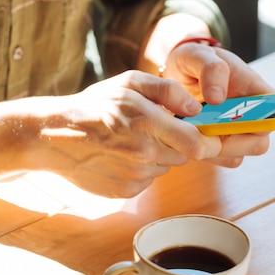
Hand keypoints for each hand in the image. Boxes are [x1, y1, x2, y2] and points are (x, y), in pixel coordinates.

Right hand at [32, 70, 263, 196]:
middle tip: (159, 131)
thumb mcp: (129, 83)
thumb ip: (167, 91)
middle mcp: (143, 154)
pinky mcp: (125, 192)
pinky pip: (147, 180)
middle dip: (181, 144)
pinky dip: (141, 169)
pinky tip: (121, 157)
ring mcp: (134, 177)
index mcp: (146, 123)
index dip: (214, 143)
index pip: (197, 144)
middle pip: (185, 157)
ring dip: (159, 156)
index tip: (220, 139)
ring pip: (165, 168)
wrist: (54, 139)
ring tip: (132, 142)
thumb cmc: (93, 107)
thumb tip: (196, 109)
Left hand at [157, 43, 272, 166]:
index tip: (239, 121)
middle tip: (205, 130)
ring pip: (236, 156)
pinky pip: (218, 160)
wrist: (177, 75)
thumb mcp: (198, 55)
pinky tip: (188, 139)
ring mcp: (235, 134)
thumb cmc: (194, 62)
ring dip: (215, 151)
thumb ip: (212, 69)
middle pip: (259, 144)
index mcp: (256, 91)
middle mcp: (252, 117)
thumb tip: (218, 98)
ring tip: (193, 131)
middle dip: (232, 144)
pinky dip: (203, 154)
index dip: (266, 123)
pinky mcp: (218, 146)